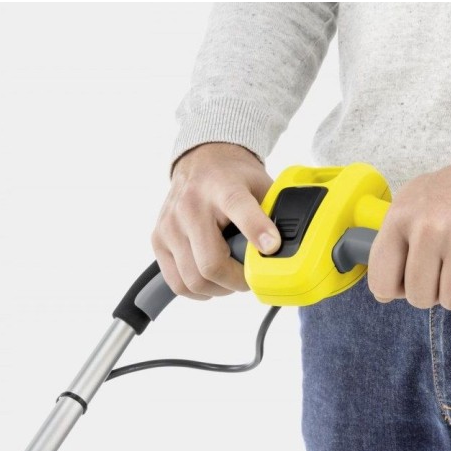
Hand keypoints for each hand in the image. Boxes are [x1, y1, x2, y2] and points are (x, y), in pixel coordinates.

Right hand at [151, 143, 280, 299]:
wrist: (201, 160)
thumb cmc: (235, 178)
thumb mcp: (262, 185)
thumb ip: (275, 213)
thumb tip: (293, 246)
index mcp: (224, 188)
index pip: (239, 208)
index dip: (257, 231)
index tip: (271, 247)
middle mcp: (192, 205)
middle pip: (211, 264)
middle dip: (238, 281)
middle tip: (251, 278)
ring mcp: (170, 224)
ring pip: (193, 279)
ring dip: (218, 289)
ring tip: (231, 280)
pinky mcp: (158, 239)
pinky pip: (176, 282)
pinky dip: (197, 290)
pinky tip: (211, 282)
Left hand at [367, 137, 450, 311]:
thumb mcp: (418, 200)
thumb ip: (397, 239)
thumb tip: (384, 291)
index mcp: (403, 214)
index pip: (381, 280)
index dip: (397, 290)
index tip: (411, 282)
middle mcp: (431, 226)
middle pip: (419, 296)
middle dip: (435, 292)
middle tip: (450, 270)